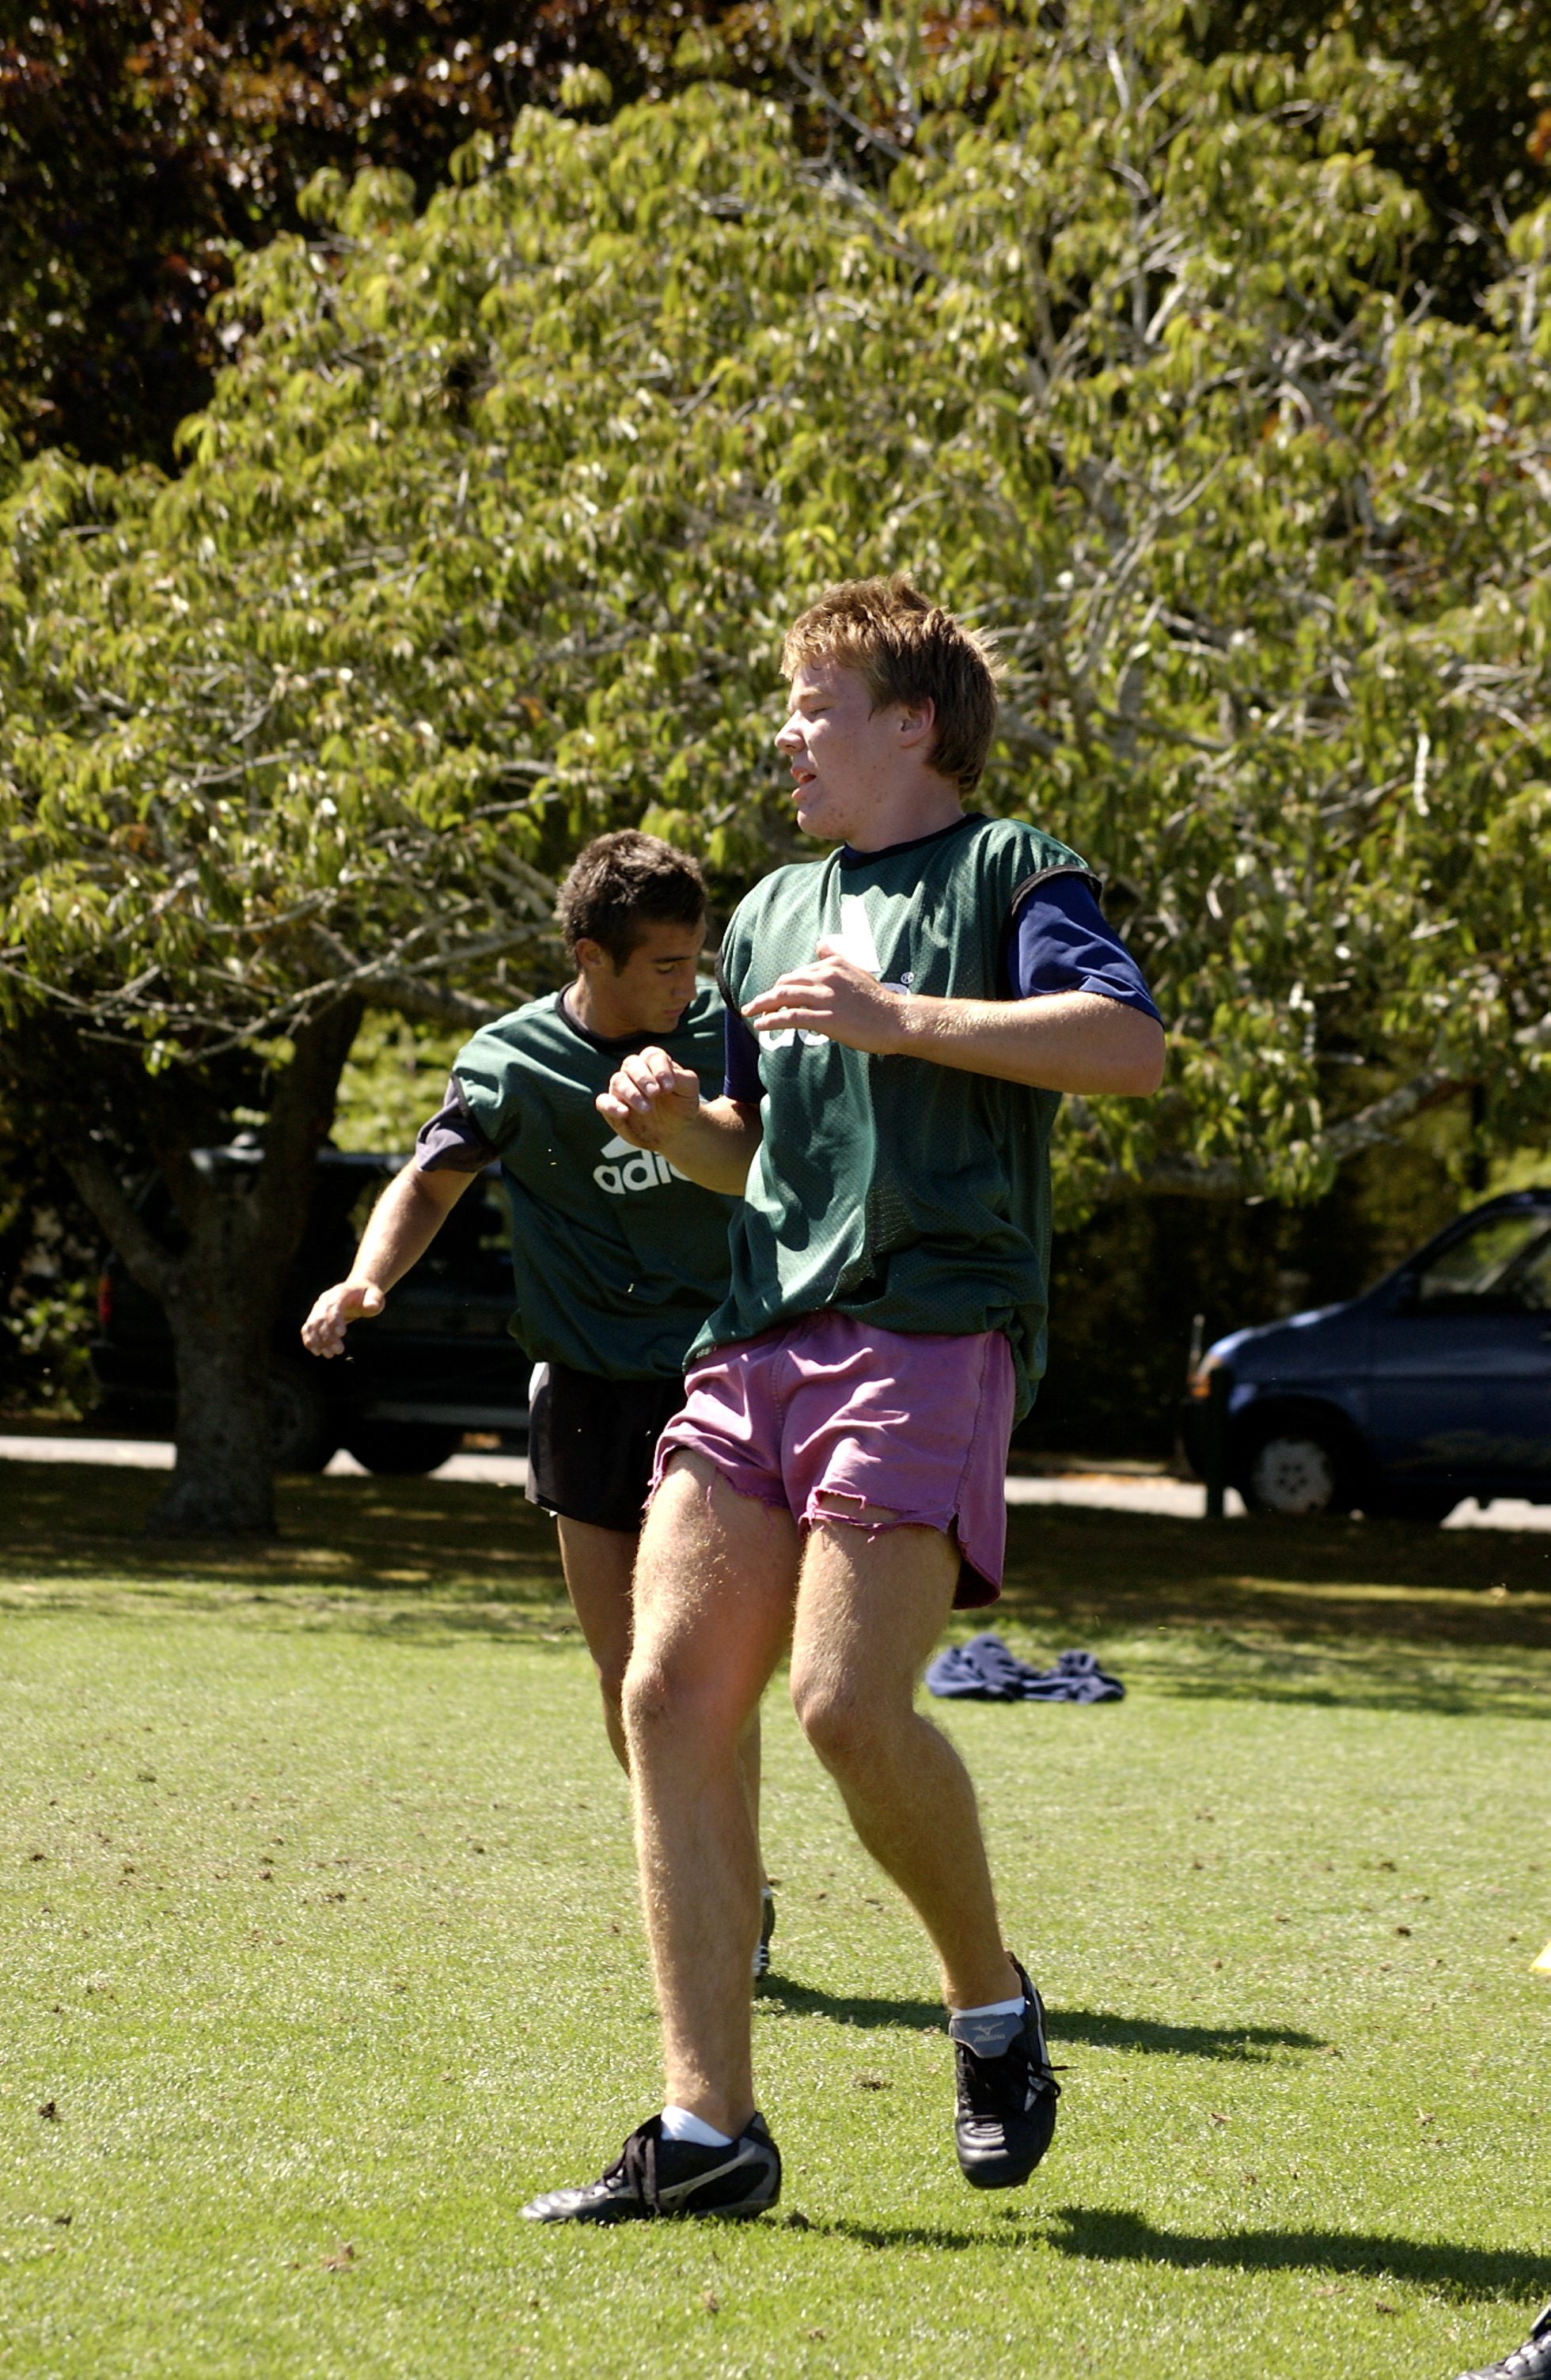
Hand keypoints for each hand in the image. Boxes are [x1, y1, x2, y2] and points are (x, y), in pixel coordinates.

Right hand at [300, 1278, 384, 1357]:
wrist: (357, 1290)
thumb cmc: (368, 1295)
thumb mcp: (375, 1295)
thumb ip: (374, 1300)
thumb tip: (372, 1306)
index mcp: (339, 1292)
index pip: (333, 1306)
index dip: (335, 1320)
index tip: (342, 1334)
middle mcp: (325, 1299)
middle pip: (321, 1318)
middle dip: (328, 1336)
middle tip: (339, 1350)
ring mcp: (318, 1308)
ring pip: (312, 1325)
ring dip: (318, 1341)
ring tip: (329, 1355)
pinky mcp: (315, 1317)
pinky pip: (308, 1329)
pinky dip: (310, 1340)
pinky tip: (317, 1352)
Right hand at [595, 1049, 701, 1150]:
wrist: (674, 1131)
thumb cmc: (681, 1106)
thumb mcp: (690, 1092)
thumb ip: (683, 1079)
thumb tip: (667, 1078)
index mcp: (654, 1063)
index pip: (652, 1056)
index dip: (660, 1069)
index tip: (669, 1087)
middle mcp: (635, 1072)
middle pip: (631, 1064)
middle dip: (643, 1078)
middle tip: (655, 1093)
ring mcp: (622, 1089)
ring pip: (618, 1081)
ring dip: (632, 1093)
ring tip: (647, 1108)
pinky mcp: (612, 1107)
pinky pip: (603, 1101)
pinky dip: (611, 1105)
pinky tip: (624, 1113)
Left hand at [741, 938, 907, 1052]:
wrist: (897, 1020)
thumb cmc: (878, 1000)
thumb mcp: (857, 970)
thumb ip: (836, 956)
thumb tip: (821, 943)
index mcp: (832, 964)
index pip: (798, 973)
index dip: (783, 986)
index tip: (774, 997)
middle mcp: (826, 976)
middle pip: (786, 982)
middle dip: (768, 994)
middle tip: (756, 1005)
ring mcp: (826, 998)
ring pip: (784, 997)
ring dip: (762, 1004)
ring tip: (750, 1012)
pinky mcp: (826, 1019)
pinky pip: (791, 1017)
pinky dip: (772, 1020)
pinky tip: (761, 1024)